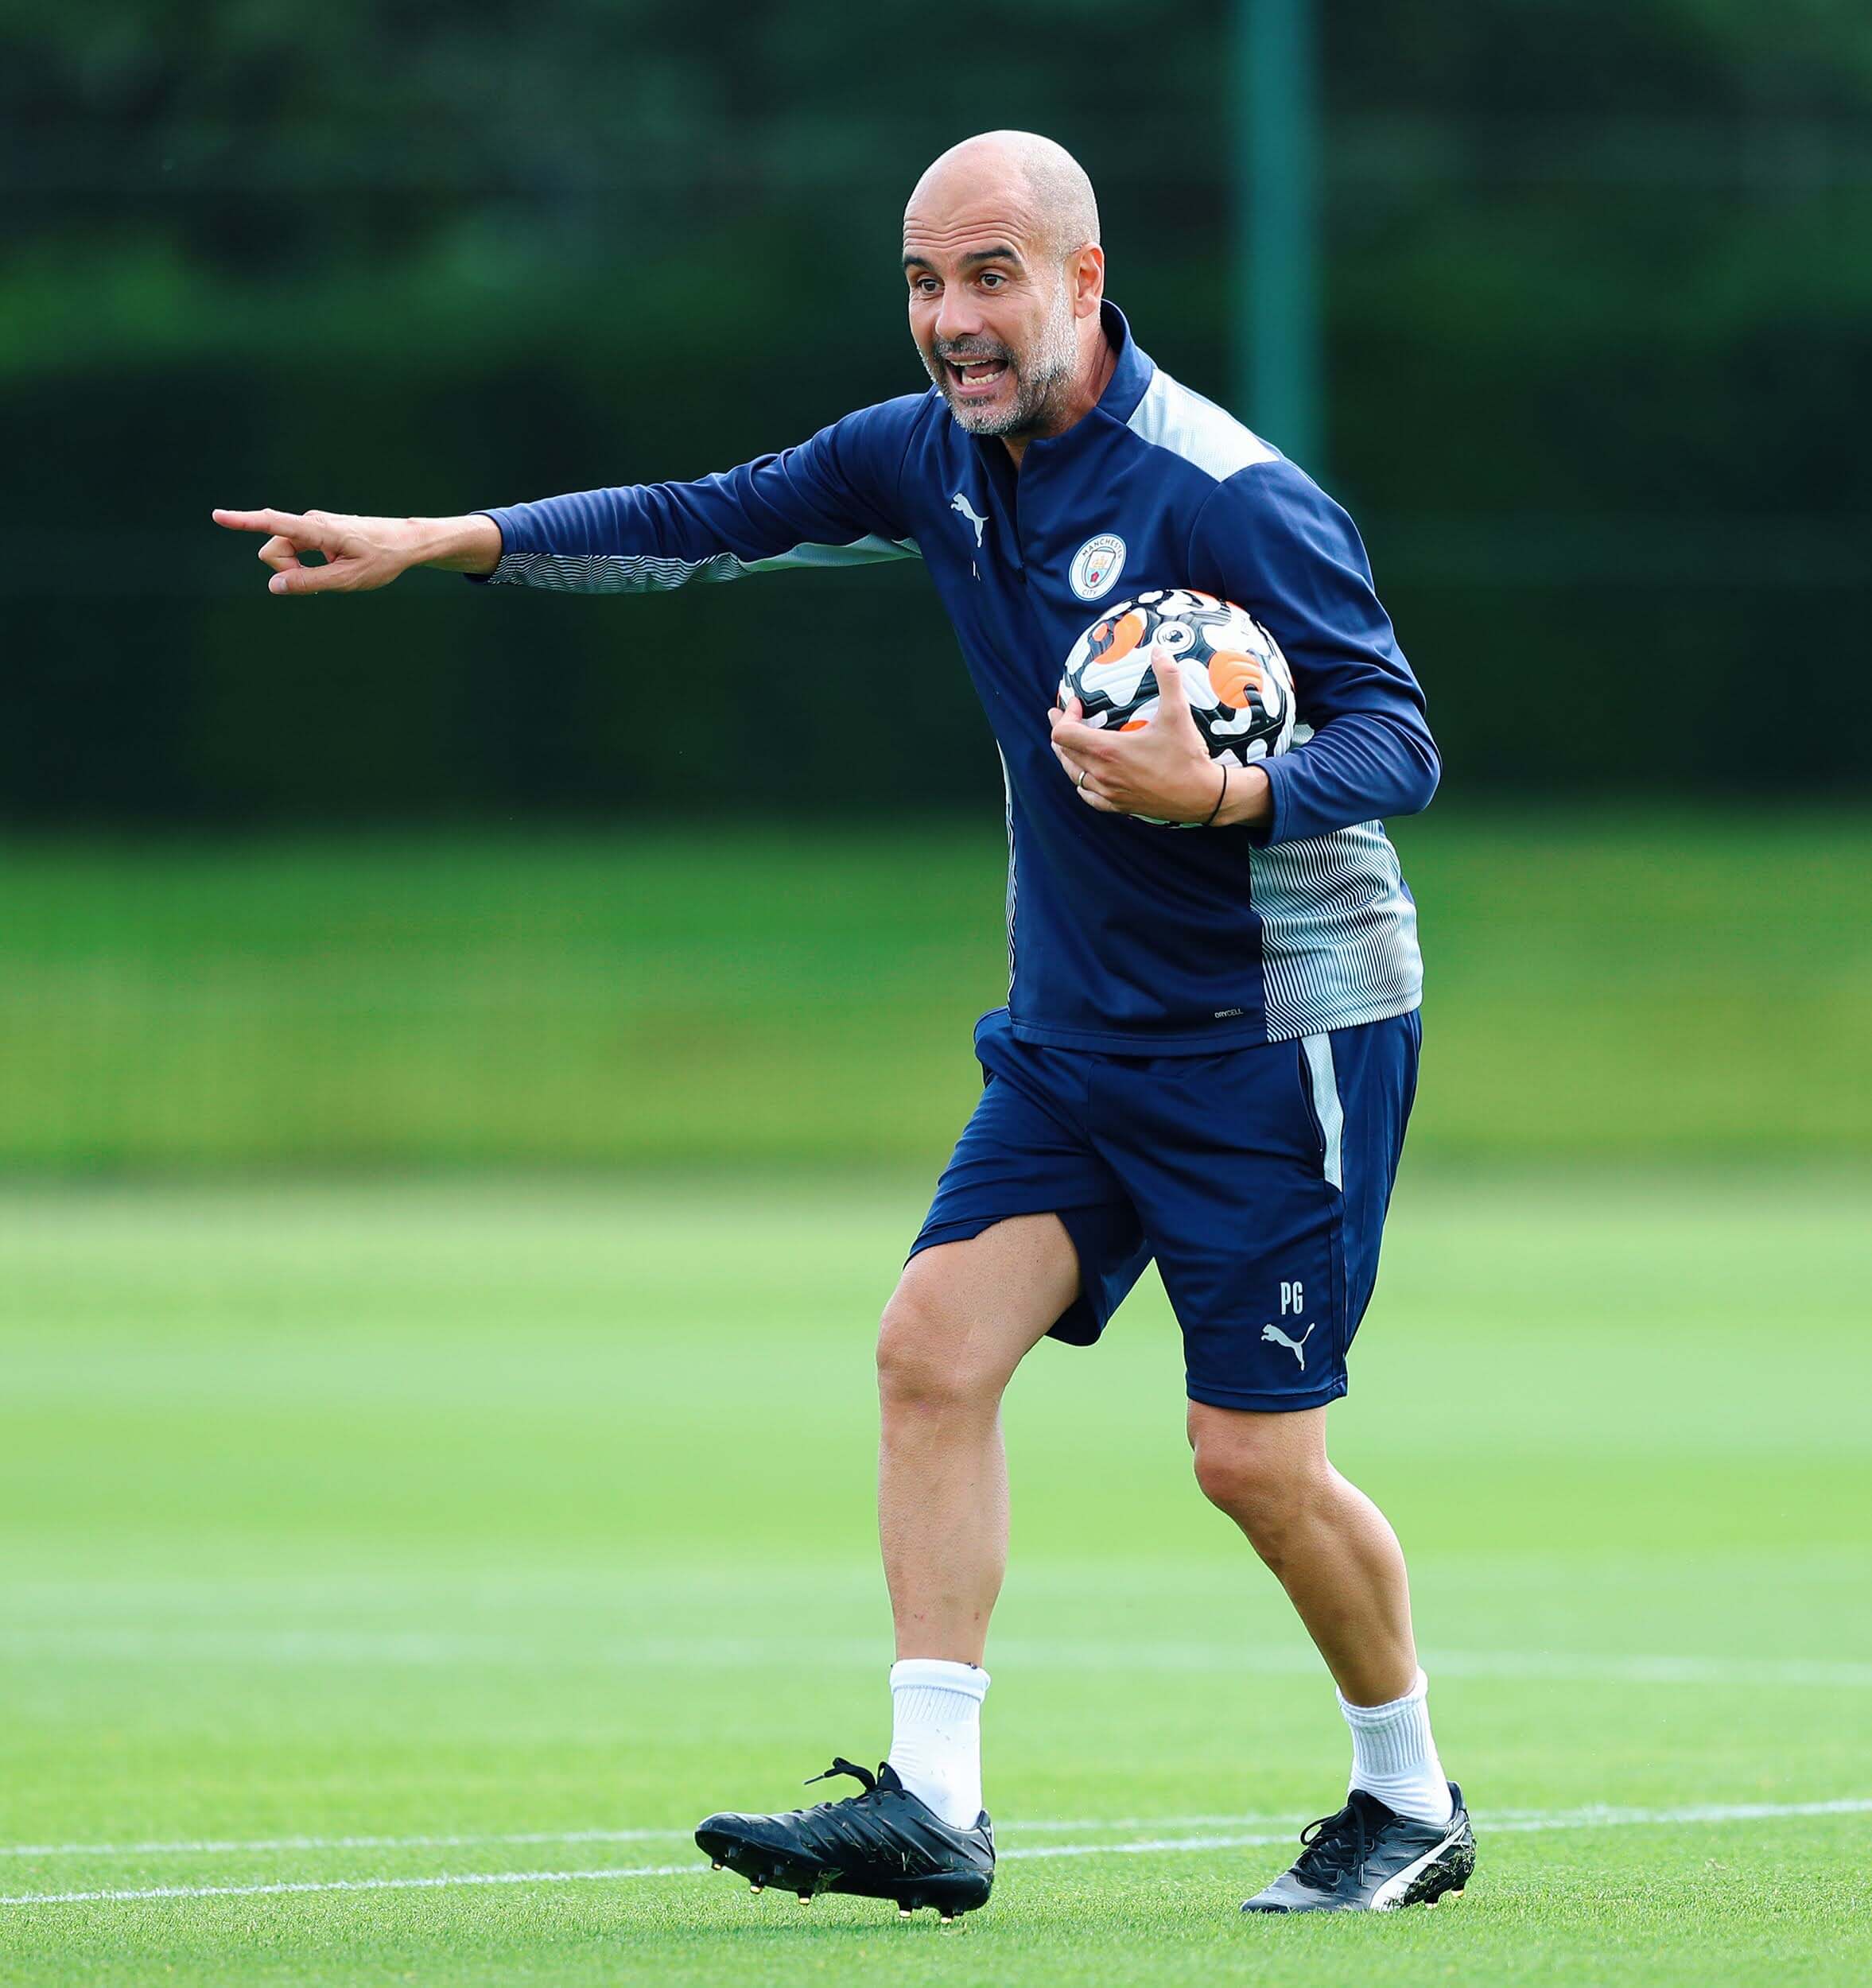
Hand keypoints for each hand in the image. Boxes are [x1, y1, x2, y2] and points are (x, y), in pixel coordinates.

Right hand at [210, 509, 499, 592]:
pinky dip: (307, 565)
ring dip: (299, 570)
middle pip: (273, 550)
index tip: (217, 515)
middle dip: (286, 571)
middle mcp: (311, 523)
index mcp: (319, 531)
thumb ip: (310, 583)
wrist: (406, 542)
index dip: (244, 521)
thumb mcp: (349, 580)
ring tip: (333, 573)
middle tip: (321, 583)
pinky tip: (333, 568)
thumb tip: (275, 585)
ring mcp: (312, 526)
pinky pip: (297, 551)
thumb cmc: (382, 559)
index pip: (274, 524)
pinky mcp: (316, 531)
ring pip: (284, 553)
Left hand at [1049, 649, 1236, 823]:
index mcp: (1108, 751)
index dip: (1064, 716)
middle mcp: (1102, 773)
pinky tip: (1086, 777)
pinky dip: (1082, 782)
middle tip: (1063, 716)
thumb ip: (1168, 678)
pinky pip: (1088, 795)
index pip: (1064, 733)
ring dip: (1068, 756)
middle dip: (1061, 731)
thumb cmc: (1188, 757)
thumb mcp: (1178, 713)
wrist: (1203, 797)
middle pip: (1064, 752)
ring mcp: (1109, 792)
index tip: (1077, 704)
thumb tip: (1159, 650)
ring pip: (1073, 774)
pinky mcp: (1118, 805)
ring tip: (1068, 744)